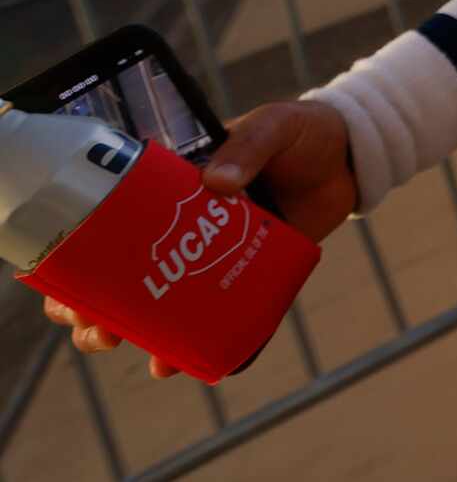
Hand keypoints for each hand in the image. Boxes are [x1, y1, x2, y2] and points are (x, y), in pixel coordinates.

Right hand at [42, 100, 355, 378]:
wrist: (354, 155)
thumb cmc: (303, 132)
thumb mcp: (274, 126)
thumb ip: (249, 145)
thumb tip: (215, 184)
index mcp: (171, 190)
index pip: (112, 229)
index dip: (84, 263)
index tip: (70, 292)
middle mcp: (183, 230)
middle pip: (126, 277)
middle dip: (101, 312)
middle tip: (101, 332)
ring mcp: (216, 257)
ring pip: (168, 304)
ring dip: (149, 336)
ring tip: (152, 359)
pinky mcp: (253, 275)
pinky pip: (226, 314)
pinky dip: (212, 340)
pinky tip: (196, 361)